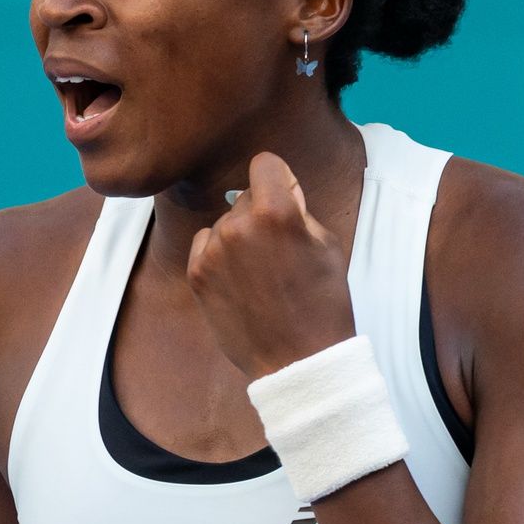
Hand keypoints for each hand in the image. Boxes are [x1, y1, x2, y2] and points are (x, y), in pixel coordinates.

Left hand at [186, 152, 356, 378]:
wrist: (297, 361)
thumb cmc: (321, 304)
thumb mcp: (326, 245)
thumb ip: (299, 209)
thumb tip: (280, 189)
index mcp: (276, 212)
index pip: (265, 163)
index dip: (280, 179)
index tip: (286, 200)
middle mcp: (238, 225)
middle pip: (246, 197)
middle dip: (261, 214)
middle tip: (279, 251)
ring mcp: (213, 251)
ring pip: (225, 222)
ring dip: (240, 237)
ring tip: (260, 273)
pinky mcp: (197, 274)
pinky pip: (206, 244)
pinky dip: (220, 256)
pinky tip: (241, 282)